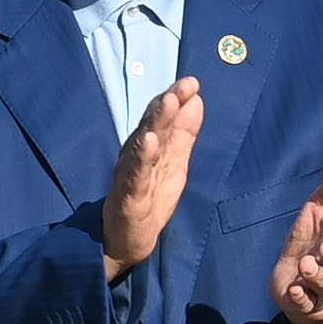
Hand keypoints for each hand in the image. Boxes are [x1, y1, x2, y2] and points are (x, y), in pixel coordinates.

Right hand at [102, 77, 203, 281]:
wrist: (126, 242)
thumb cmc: (151, 200)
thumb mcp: (174, 164)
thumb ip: (184, 134)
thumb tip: (196, 99)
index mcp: (150, 148)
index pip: (162, 118)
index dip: (175, 98)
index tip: (192, 81)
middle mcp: (137, 157)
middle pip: (151, 125)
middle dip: (167, 103)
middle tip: (184, 85)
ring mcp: (131, 176)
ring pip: (142, 145)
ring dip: (155, 123)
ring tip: (168, 103)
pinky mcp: (129, 199)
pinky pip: (135, 176)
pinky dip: (141, 159)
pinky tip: (149, 143)